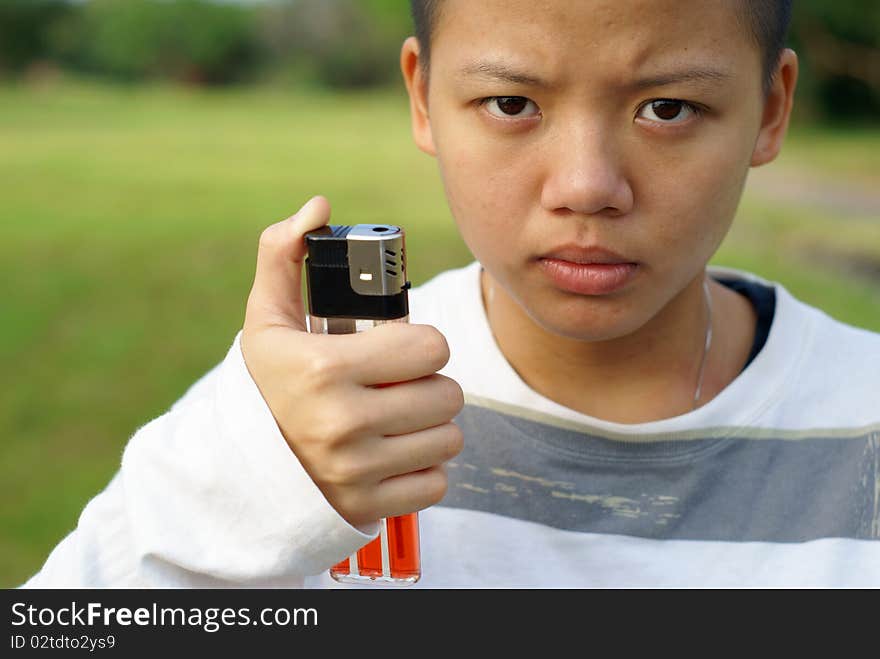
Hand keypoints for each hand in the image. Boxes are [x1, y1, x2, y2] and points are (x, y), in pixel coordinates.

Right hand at [240, 196, 463, 527]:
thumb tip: (319, 206)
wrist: (241, 472)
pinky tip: (395, 455)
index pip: (430, 346)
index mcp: (324, 368)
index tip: (402, 349)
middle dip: (429, 384)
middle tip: (402, 384)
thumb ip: (283, 256)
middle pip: (448, 394)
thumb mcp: (266, 321)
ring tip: (401, 417)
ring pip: (449, 438)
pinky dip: (423, 470)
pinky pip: (437, 483)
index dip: (422, 344)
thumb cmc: (267, 386)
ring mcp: (357, 472)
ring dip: (432, 426)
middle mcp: (343, 423)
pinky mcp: (370, 508)